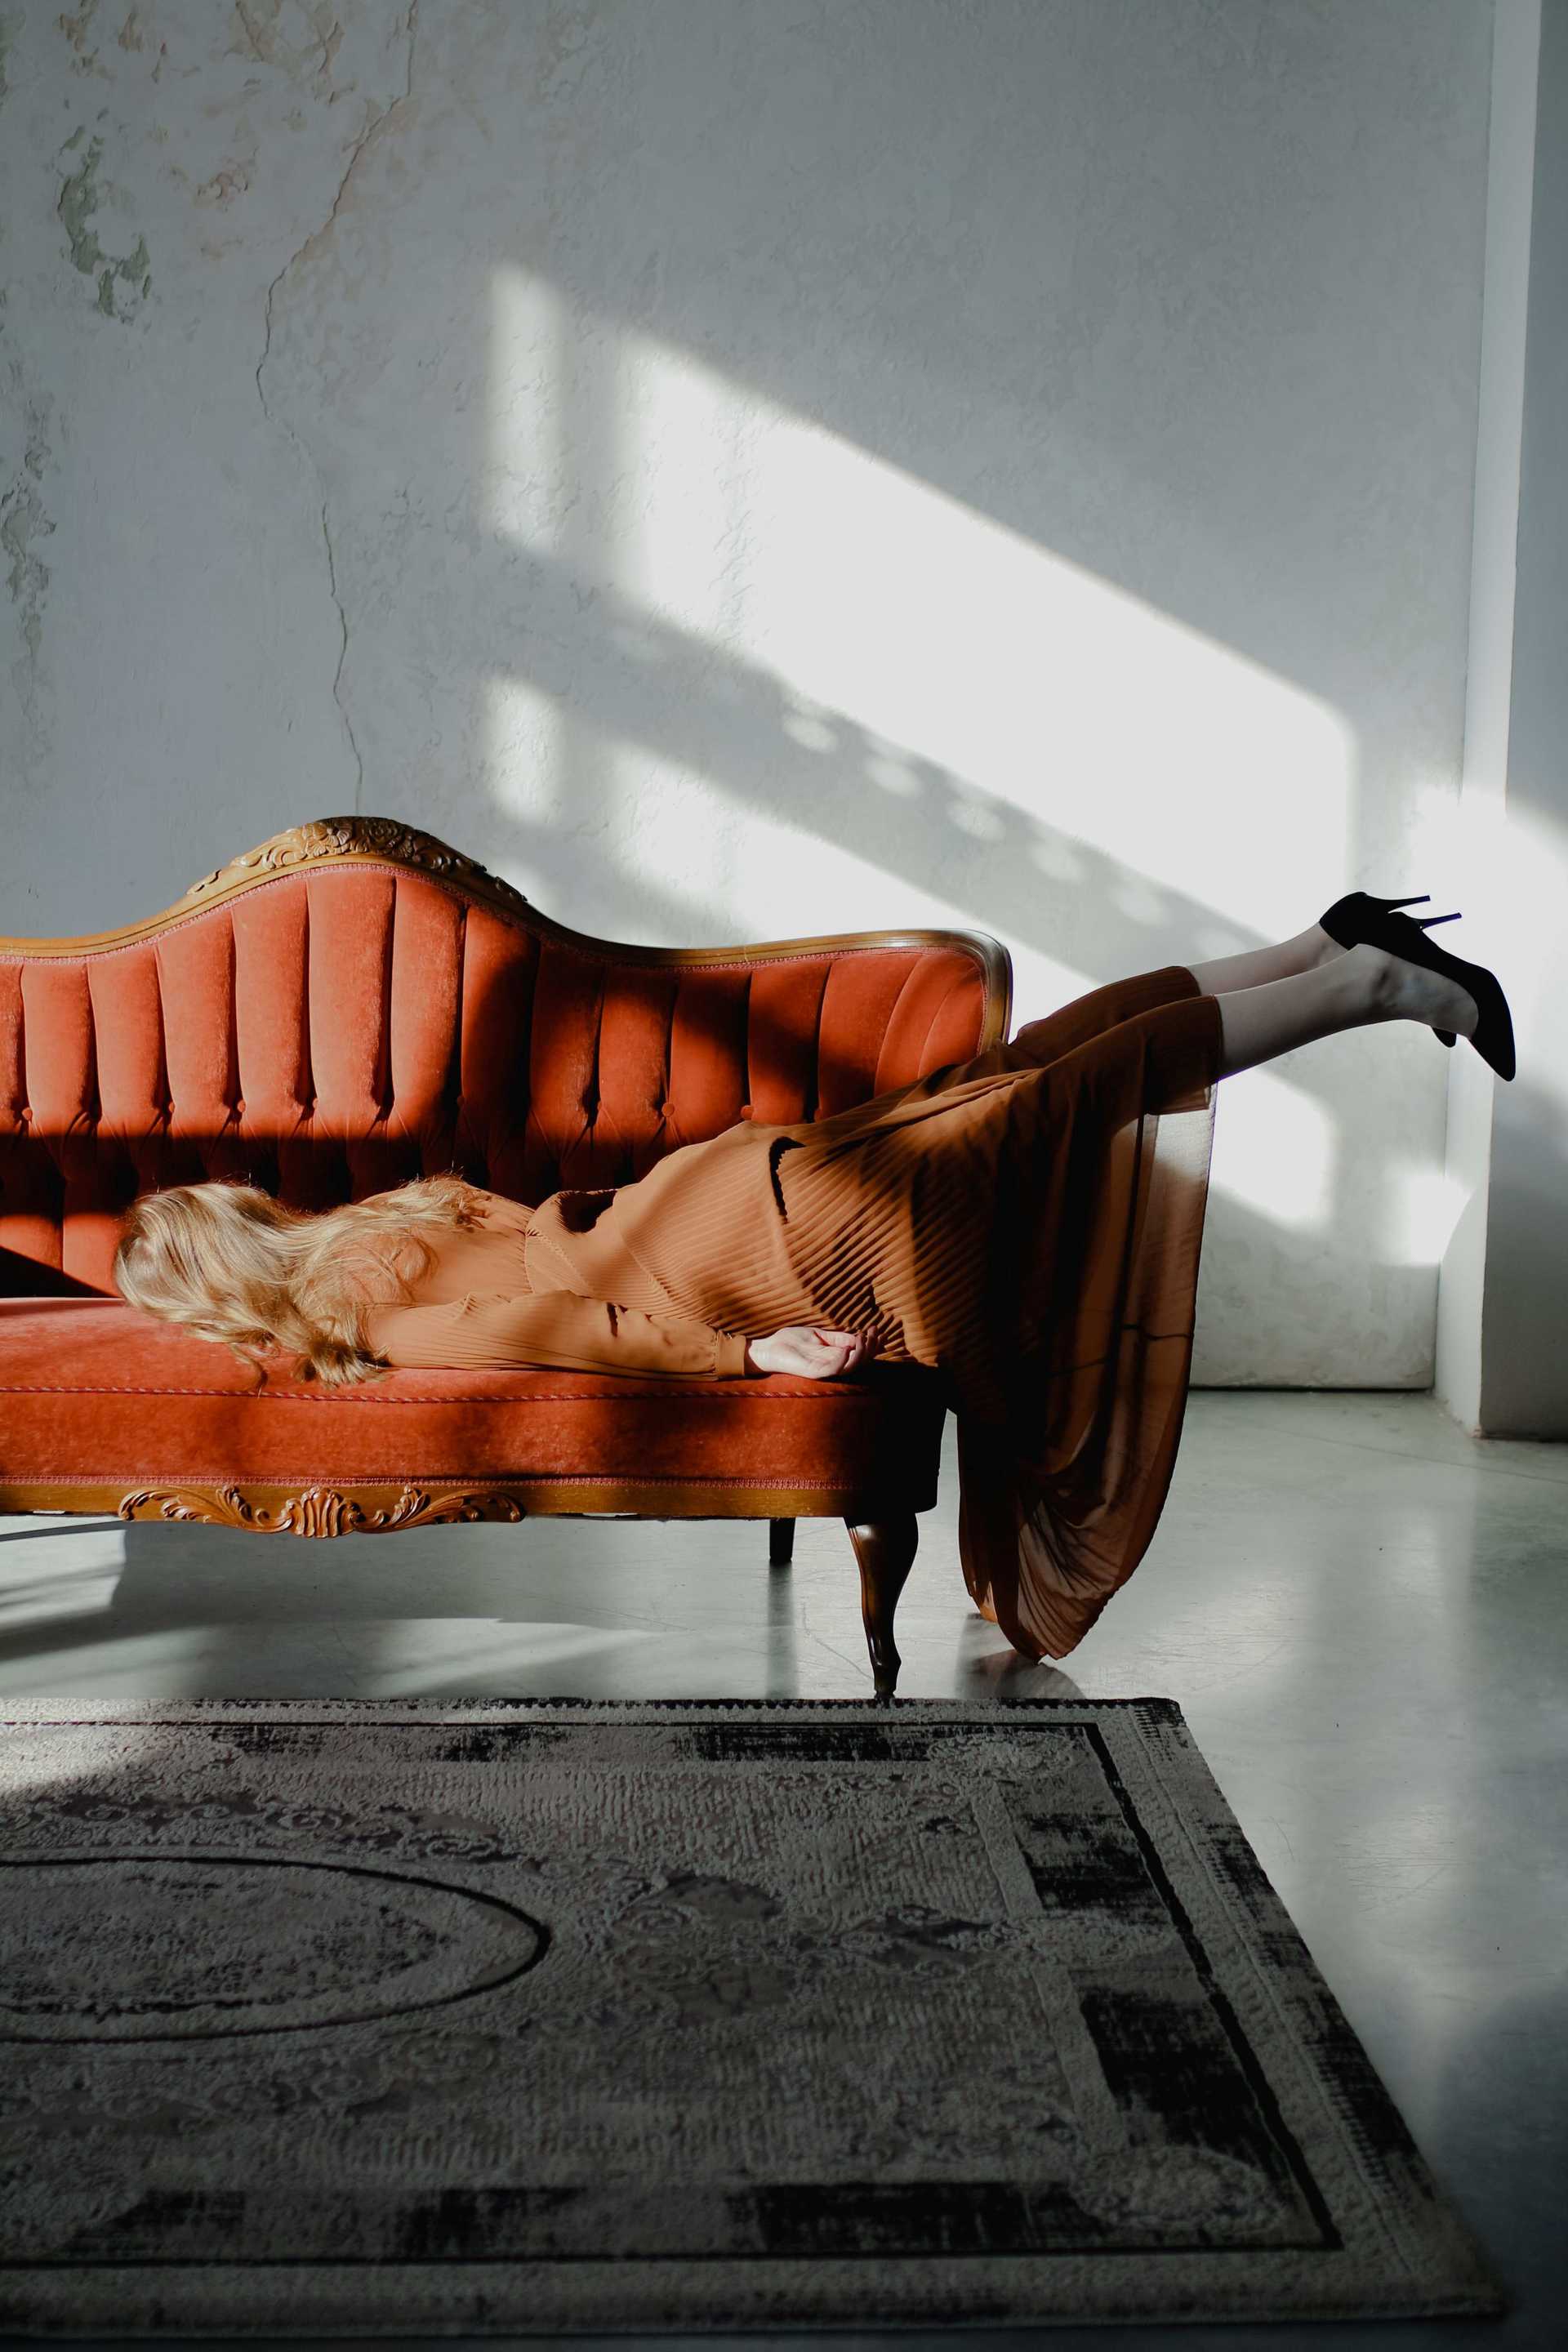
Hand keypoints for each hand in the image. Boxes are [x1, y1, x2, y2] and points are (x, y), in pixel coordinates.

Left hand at [744, 1326, 873, 1378]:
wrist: (770, 1347)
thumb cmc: (792, 1341)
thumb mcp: (819, 1335)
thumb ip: (838, 1338)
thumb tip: (859, 1337)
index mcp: (835, 1356)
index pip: (860, 1354)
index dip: (872, 1343)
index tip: (877, 1328)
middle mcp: (833, 1365)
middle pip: (860, 1362)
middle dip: (871, 1347)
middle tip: (873, 1333)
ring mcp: (824, 1370)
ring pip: (851, 1367)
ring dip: (860, 1354)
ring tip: (862, 1339)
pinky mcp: (814, 1372)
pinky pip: (833, 1370)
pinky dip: (843, 1361)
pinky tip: (847, 1350)